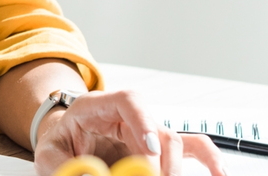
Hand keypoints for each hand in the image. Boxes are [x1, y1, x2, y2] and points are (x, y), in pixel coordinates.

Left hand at [31, 90, 227, 175]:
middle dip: (161, 163)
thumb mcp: (48, 153)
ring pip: (178, 142)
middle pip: (159, 129)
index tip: (150, 151)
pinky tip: (219, 174)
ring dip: (177, 168)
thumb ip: (62, 166)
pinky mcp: (159, 149)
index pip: (129, 100)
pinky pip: (192, 150)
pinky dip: (208, 161)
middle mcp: (130, 115)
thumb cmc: (60, 140)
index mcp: (100, 105)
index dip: (144, 122)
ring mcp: (148, 131)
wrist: (65, 140)